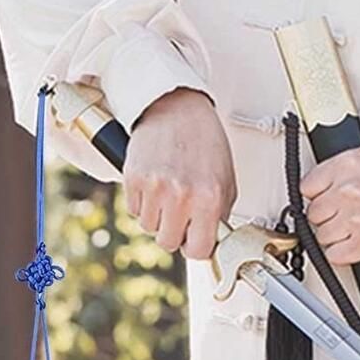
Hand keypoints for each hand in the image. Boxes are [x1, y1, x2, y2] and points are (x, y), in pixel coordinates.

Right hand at [124, 87, 236, 258]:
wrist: (177, 108)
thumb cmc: (204, 142)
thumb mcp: (225, 181)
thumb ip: (219, 215)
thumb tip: (211, 242)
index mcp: (209, 199)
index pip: (198, 251)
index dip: (195, 246)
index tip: (195, 239)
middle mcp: (181, 196)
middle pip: (168, 243)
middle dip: (174, 232)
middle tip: (181, 212)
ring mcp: (155, 188)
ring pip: (149, 227)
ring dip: (158, 216)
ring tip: (169, 191)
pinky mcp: (134, 179)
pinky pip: (134, 209)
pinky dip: (143, 201)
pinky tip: (155, 182)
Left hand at [300, 131, 359, 264]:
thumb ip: (357, 150)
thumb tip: (344, 151)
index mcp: (346, 166)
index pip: (306, 186)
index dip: (314, 194)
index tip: (321, 197)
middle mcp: (346, 192)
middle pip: (313, 213)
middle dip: (325, 215)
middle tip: (338, 213)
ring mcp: (354, 219)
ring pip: (322, 236)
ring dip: (333, 235)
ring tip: (348, 229)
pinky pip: (335, 255)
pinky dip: (341, 253)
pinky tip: (350, 244)